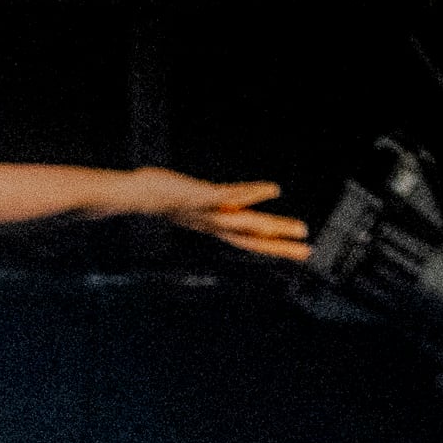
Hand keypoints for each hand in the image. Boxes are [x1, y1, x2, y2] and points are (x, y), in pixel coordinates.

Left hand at [121, 170, 312, 261]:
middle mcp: (214, 224)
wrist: (134, 195)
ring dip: (273, 226)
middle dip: (280, 246)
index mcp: (216, 226)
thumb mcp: (194, 203)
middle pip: (251, 238)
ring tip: (298, 228)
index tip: (300, 253)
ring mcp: (207, 212)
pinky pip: (228, 196)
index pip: (249, 241)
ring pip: (244, 223)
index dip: (274, 248)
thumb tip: (227, 204)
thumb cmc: (163, 196)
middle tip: (308, 251)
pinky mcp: (199, 196)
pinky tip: (273, 189)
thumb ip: (214, 204)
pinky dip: (252, 194)